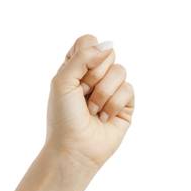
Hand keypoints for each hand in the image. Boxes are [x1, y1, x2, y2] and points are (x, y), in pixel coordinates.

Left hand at [44, 34, 134, 175]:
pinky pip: (128, 88)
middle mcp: (95, 76)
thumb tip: (108, 45)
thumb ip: (82, 56)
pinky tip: (104, 118)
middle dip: (94, 77)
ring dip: (103, 94)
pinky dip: (113, 104)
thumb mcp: (62, 82)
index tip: (76, 77)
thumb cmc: (63, 119)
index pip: (89, 41)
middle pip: (107, 53)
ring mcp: (112, 89)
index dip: (85, 55)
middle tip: (83, 96)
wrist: (73, 149)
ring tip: (92, 112)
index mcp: (77, 68)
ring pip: (120, 70)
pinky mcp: (126, 104)